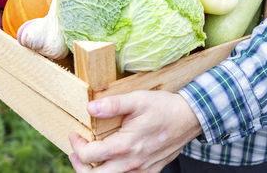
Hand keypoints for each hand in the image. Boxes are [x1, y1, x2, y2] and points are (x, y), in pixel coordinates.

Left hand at [69, 90, 201, 172]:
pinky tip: (114, 159)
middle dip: (80, 166)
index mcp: (125, 146)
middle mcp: (131, 163)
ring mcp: (142, 170)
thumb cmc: (164, 108)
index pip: (89, 156)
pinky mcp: (151, 170)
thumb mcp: (138, 99)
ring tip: (92, 157)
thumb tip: (90, 108)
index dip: (77, 146)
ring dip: (97, 170)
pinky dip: (114, 171)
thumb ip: (113, 104)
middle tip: (77, 152)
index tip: (76, 134)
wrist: (190, 118)